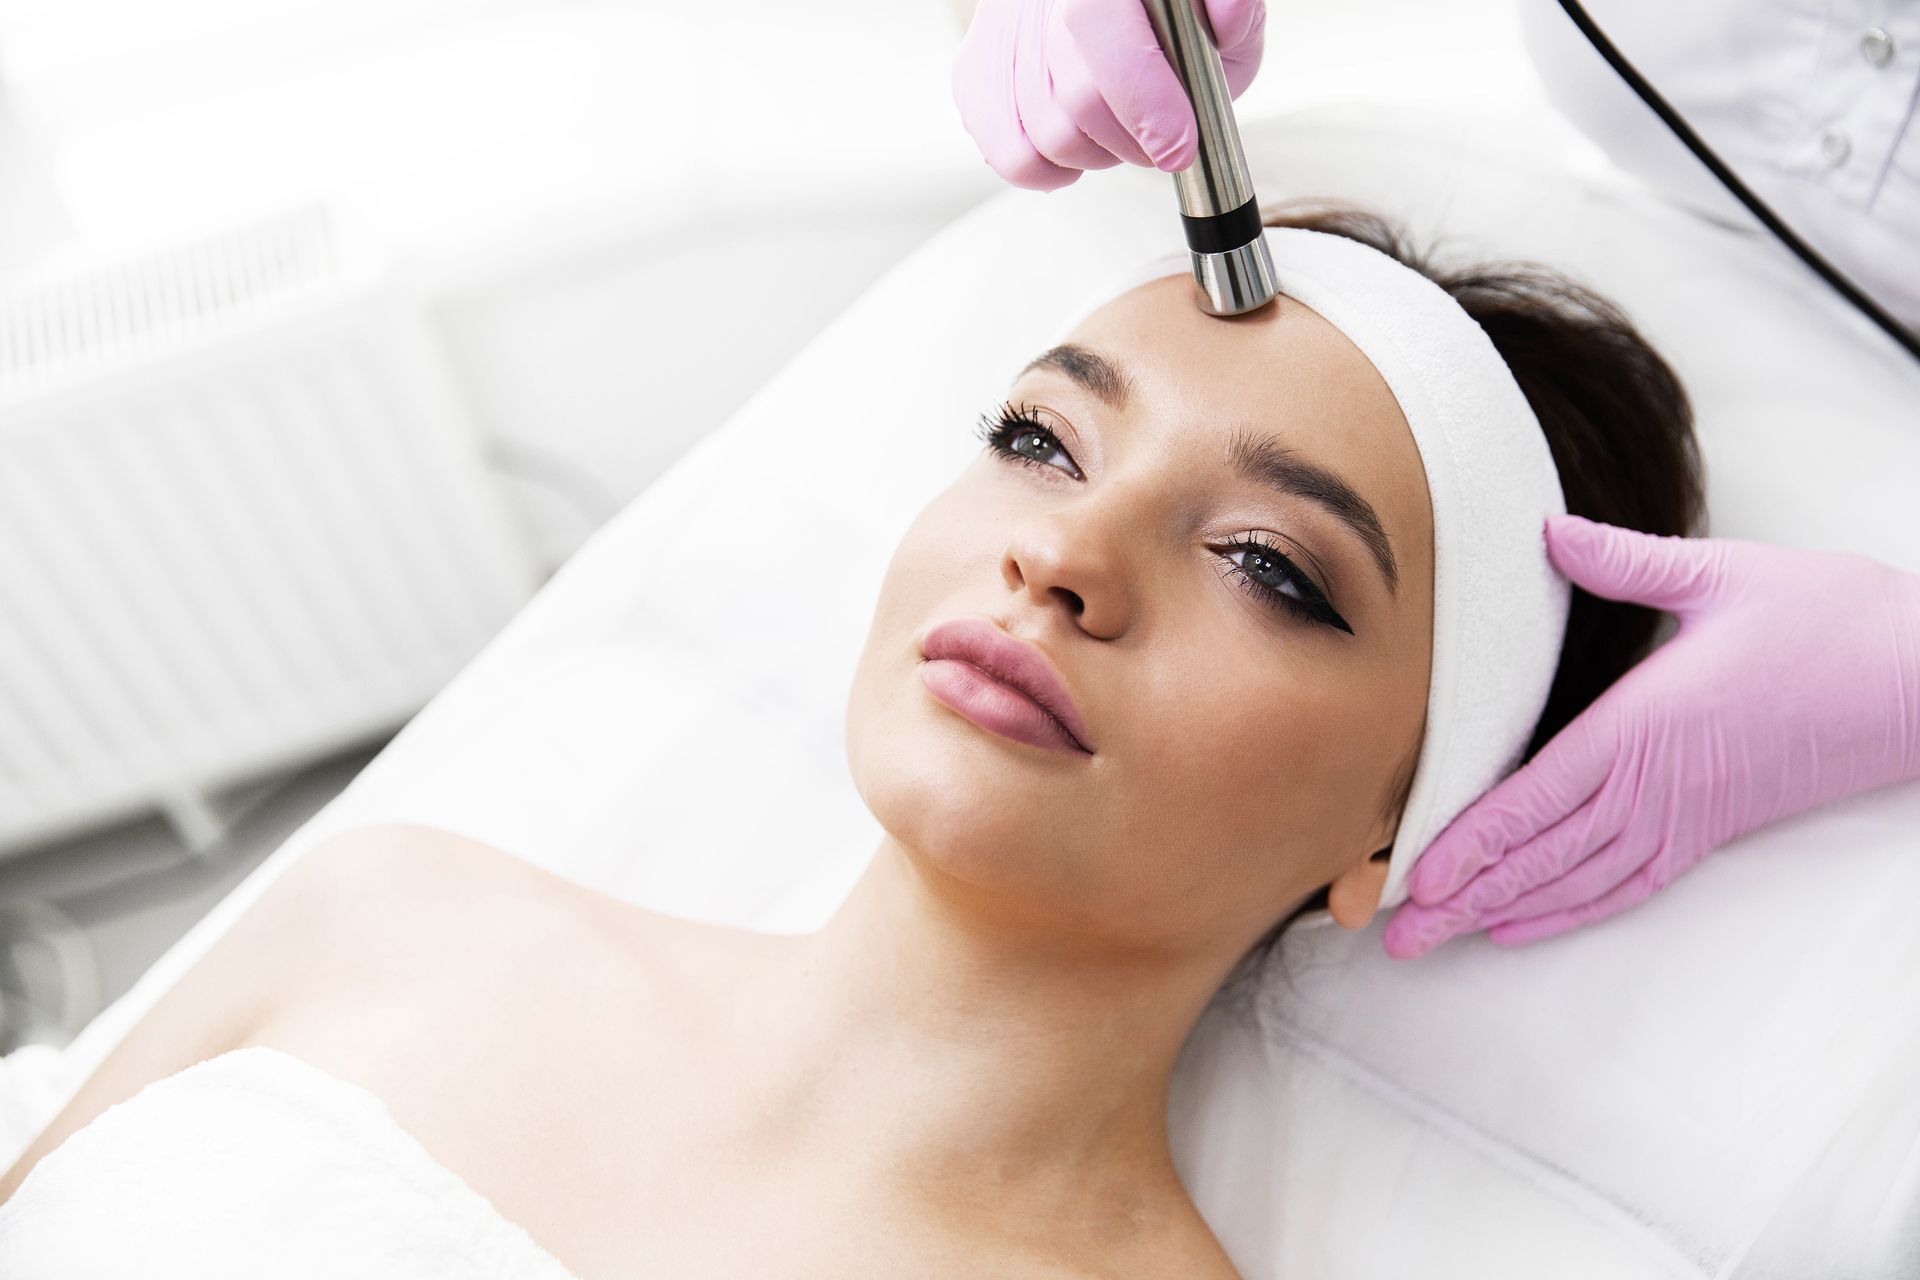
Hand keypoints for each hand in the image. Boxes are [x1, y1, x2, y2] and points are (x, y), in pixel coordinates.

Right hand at [951, 0, 1265, 190]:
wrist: (1098, 1)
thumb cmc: (1162, 11)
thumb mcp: (1211, 1)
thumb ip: (1230, 7)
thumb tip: (1226, 20)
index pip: (1097, 31)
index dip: (1143, 101)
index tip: (1178, 145)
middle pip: (1076, 99)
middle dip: (1133, 139)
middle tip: (1164, 138)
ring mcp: (1000, 35)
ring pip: (1048, 136)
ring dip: (1098, 152)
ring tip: (1120, 127)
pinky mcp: (976, 74)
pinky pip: (1011, 157)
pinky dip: (1053, 170)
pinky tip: (1080, 145)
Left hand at [1384, 513, 1919, 957]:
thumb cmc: (1826, 618)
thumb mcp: (1721, 574)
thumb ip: (1623, 561)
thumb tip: (1546, 530)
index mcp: (1641, 725)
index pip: (1534, 797)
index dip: (1469, 843)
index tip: (1412, 876)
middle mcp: (1653, 785)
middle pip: (1540, 855)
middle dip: (1462, 896)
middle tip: (1394, 934)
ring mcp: (1682, 816)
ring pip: (1574, 880)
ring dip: (1501, 910)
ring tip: (1437, 939)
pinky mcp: (1708, 830)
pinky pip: (1627, 884)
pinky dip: (1570, 910)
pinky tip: (1522, 925)